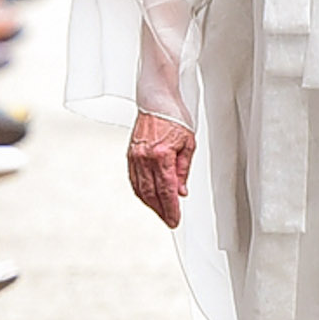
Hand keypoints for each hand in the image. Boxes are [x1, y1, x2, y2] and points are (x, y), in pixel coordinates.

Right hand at [127, 112, 194, 227]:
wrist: (156, 99)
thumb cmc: (174, 116)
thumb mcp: (188, 144)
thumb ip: (183, 170)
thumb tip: (181, 191)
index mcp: (162, 155)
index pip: (167, 190)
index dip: (171, 208)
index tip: (175, 219)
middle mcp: (145, 158)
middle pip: (152, 194)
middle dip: (161, 210)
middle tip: (170, 220)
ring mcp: (135, 156)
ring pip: (141, 189)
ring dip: (151, 204)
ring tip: (161, 212)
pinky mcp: (130, 154)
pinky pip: (134, 179)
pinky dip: (141, 192)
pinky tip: (147, 198)